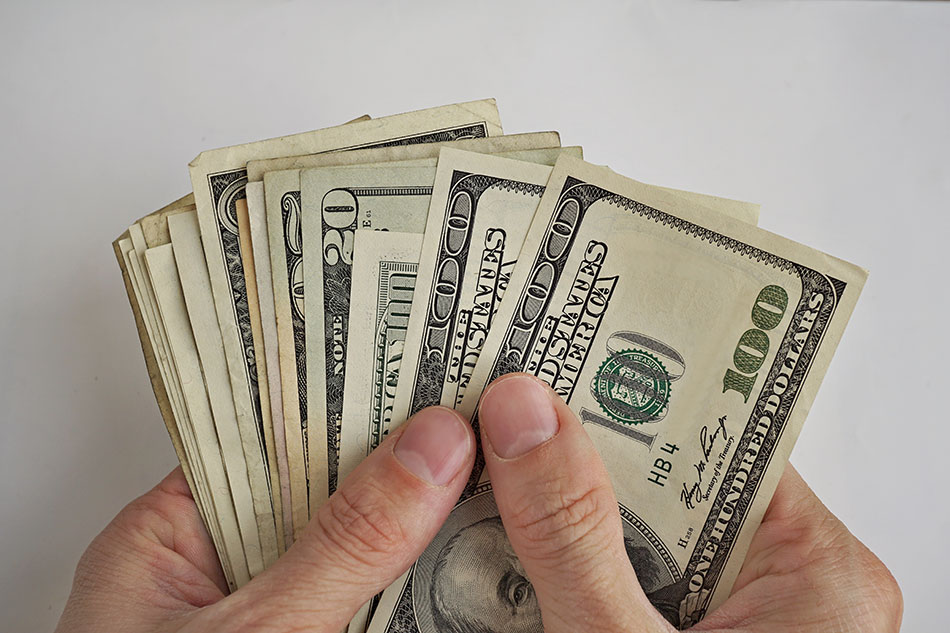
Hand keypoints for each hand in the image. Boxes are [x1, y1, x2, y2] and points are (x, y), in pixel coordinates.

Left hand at [55, 406, 475, 632]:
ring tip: (489, 483)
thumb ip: (342, 543)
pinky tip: (463, 578)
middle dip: (397, 464)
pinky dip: (410, 595)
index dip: (346, 395)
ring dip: (415, 533)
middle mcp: (217, 574)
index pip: (266, 434)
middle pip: (319, 492)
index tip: (421, 362)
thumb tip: (429, 450)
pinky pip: (365, 608)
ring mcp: (264, 621)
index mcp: (170, 537)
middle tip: (478, 418)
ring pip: (353, 557)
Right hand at [476, 373, 903, 631]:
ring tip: (484, 455)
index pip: (720, 437)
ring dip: (559, 507)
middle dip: (578, 449)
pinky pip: (619, 576)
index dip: (634, 390)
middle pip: (670, 481)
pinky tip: (501, 545)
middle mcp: (786, 583)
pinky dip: (561, 563)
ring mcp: (735, 617)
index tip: (559, 343)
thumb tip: (523, 411)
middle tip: (496, 396)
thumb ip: (573, 535)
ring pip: (633, 530)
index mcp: (818, 570)